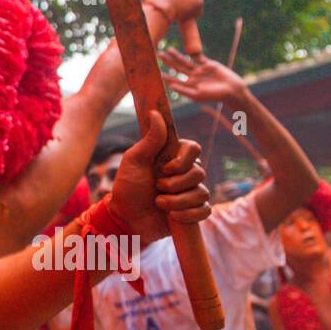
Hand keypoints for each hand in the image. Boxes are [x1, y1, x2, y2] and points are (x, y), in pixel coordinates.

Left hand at [107, 111, 210, 245]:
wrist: (125, 217)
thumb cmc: (127, 186)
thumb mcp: (134, 160)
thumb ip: (149, 139)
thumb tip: (155, 112)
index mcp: (173, 157)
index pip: (194, 149)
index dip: (183, 160)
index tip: (165, 168)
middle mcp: (185, 173)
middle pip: (200, 173)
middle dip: (176, 184)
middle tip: (157, 187)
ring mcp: (190, 192)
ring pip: (202, 193)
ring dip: (178, 201)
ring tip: (159, 203)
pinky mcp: (192, 211)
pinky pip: (205, 211)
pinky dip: (189, 215)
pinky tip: (172, 216)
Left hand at [159, 48, 246, 103]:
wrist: (232, 89)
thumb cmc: (214, 95)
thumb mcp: (198, 95)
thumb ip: (184, 90)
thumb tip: (171, 86)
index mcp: (189, 85)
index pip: (174, 79)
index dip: (165, 75)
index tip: (155, 71)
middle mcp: (192, 77)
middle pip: (177, 67)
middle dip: (168, 61)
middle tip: (158, 54)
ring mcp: (199, 69)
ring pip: (185, 60)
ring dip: (176, 55)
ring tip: (168, 49)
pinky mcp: (208, 63)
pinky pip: (198, 57)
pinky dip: (192, 53)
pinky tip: (183, 48)